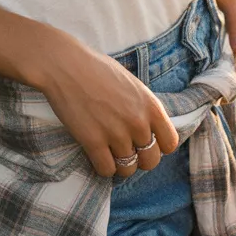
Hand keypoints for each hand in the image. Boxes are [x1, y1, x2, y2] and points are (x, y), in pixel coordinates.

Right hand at [37, 35, 180, 179]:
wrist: (65, 65)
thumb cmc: (97, 69)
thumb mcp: (132, 84)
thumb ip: (144, 107)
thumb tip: (149, 129)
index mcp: (151, 105)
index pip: (170, 143)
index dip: (158, 146)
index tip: (145, 143)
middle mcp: (138, 122)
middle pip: (150, 161)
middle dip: (139, 159)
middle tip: (126, 151)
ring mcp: (116, 133)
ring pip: (127, 169)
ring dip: (119, 164)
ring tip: (110, 153)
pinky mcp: (93, 142)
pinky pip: (106, 170)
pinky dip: (102, 167)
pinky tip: (97, 154)